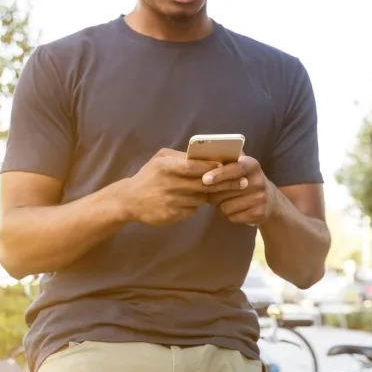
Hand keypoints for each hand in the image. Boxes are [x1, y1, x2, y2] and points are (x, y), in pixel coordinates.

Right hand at [117, 149, 249, 225]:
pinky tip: (192, 201)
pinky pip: (192, 209)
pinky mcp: (172, 215)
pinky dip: (195, 205)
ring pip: (202, 198)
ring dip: (212, 195)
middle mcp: (171, 184)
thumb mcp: (160, 160)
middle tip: (243, 183)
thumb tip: (206, 156)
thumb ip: (181, 157)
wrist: (128, 201)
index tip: (232, 167)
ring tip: (225, 192)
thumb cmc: (148, 177)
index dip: (216, 167)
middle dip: (226, 184)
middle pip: (206, 184)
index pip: (198, 167)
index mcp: (168, 167)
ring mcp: (172, 201)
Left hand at [205, 155, 278, 224]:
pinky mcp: (258, 214)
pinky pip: (231, 217)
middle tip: (209, 191)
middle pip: (224, 191)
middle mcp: (258, 181)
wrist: (270, 200)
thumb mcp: (241, 165)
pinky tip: (234, 209)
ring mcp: (259, 199)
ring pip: (225, 206)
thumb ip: (227, 158)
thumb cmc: (247, 179)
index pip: (235, 169)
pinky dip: (228, 214)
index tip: (205, 179)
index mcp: (252, 165)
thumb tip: (204, 151)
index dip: (219, 174)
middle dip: (212, 192)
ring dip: (219, 205)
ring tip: (225, 200)